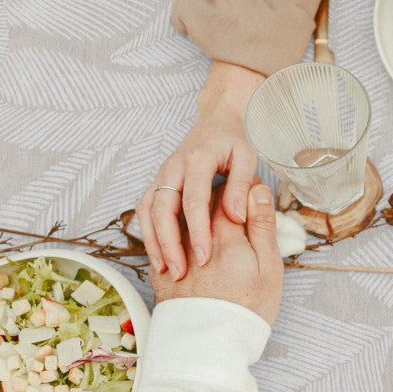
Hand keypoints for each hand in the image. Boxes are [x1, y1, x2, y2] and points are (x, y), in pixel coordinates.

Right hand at [137, 60, 264, 279]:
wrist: (218, 118)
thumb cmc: (235, 140)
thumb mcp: (247, 158)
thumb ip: (240, 186)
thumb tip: (235, 218)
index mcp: (197, 160)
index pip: (194, 202)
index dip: (198, 232)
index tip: (204, 257)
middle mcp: (173, 167)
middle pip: (164, 210)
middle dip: (169, 244)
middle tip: (180, 272)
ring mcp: (162, 174)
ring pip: (148, 211)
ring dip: (154, 242)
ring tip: (165, 270)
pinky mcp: (158, 181)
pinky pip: (146, 208)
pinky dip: (148, 232)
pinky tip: (158, 254)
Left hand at [149, 182, 282, 325]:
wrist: (211, 348)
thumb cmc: (248, 308)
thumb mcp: (269, 267)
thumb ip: (262, 225)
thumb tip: (258, 189)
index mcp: (224, 233)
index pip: (229, 192)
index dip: (242, 189)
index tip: (252, 196)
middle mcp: (193, 238)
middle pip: (202, 202)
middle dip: (219, 199)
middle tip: (236, 211)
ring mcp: (174, 254)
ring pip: (181, 219)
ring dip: (197, 217)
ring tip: (215, 230)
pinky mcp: (160, 272)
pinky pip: (164, 242)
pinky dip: (178, 238)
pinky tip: (192, 248)